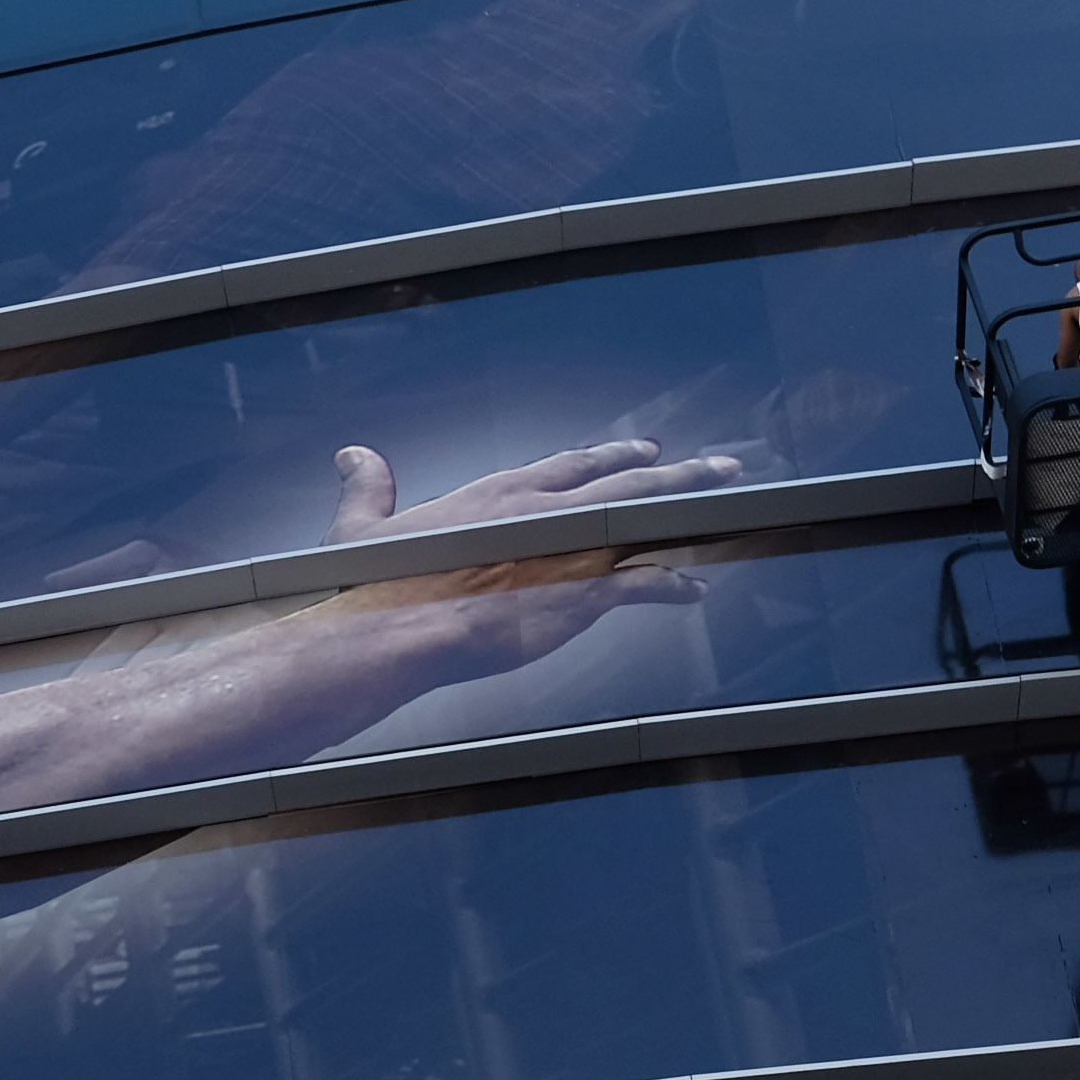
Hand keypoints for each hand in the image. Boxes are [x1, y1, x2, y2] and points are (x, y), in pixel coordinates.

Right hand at [312, 433, 745, 676]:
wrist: (397, 629)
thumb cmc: (377, 586)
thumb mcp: (364, 528)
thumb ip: (368, 488)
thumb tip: (352, 455)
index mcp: (498, 492)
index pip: (568, 464)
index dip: (606, 456)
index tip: (639, 450)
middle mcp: (543, 510)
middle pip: (623, 478)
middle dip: (672, 470)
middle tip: (712, 464)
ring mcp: (569, 549)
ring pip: (644, 519)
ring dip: (687, 509)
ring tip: (727, 498)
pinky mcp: (582, 592)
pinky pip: (644, 584)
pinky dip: (672, 585)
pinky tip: (695, 589)